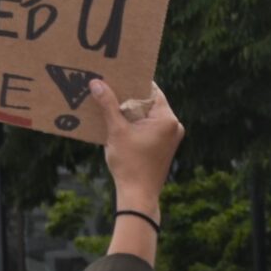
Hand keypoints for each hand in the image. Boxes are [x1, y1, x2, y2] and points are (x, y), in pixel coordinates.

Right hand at [93, 78, 181, 207]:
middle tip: (108, 88)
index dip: (133, 83)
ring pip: (147, 116)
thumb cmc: (130, 164)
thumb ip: (108, 105)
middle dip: (128, 98)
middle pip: (149, 103)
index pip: (151, 91)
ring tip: (109, 105)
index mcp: (167, 119)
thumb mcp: (116, 131)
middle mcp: (173, 126)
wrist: (139, 195)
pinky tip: (116, 124)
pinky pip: (148, 127)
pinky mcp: (163, 146)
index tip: (117, 75)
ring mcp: (170, 137)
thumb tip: (97, 83)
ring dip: (129, 112)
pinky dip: (134, 124)